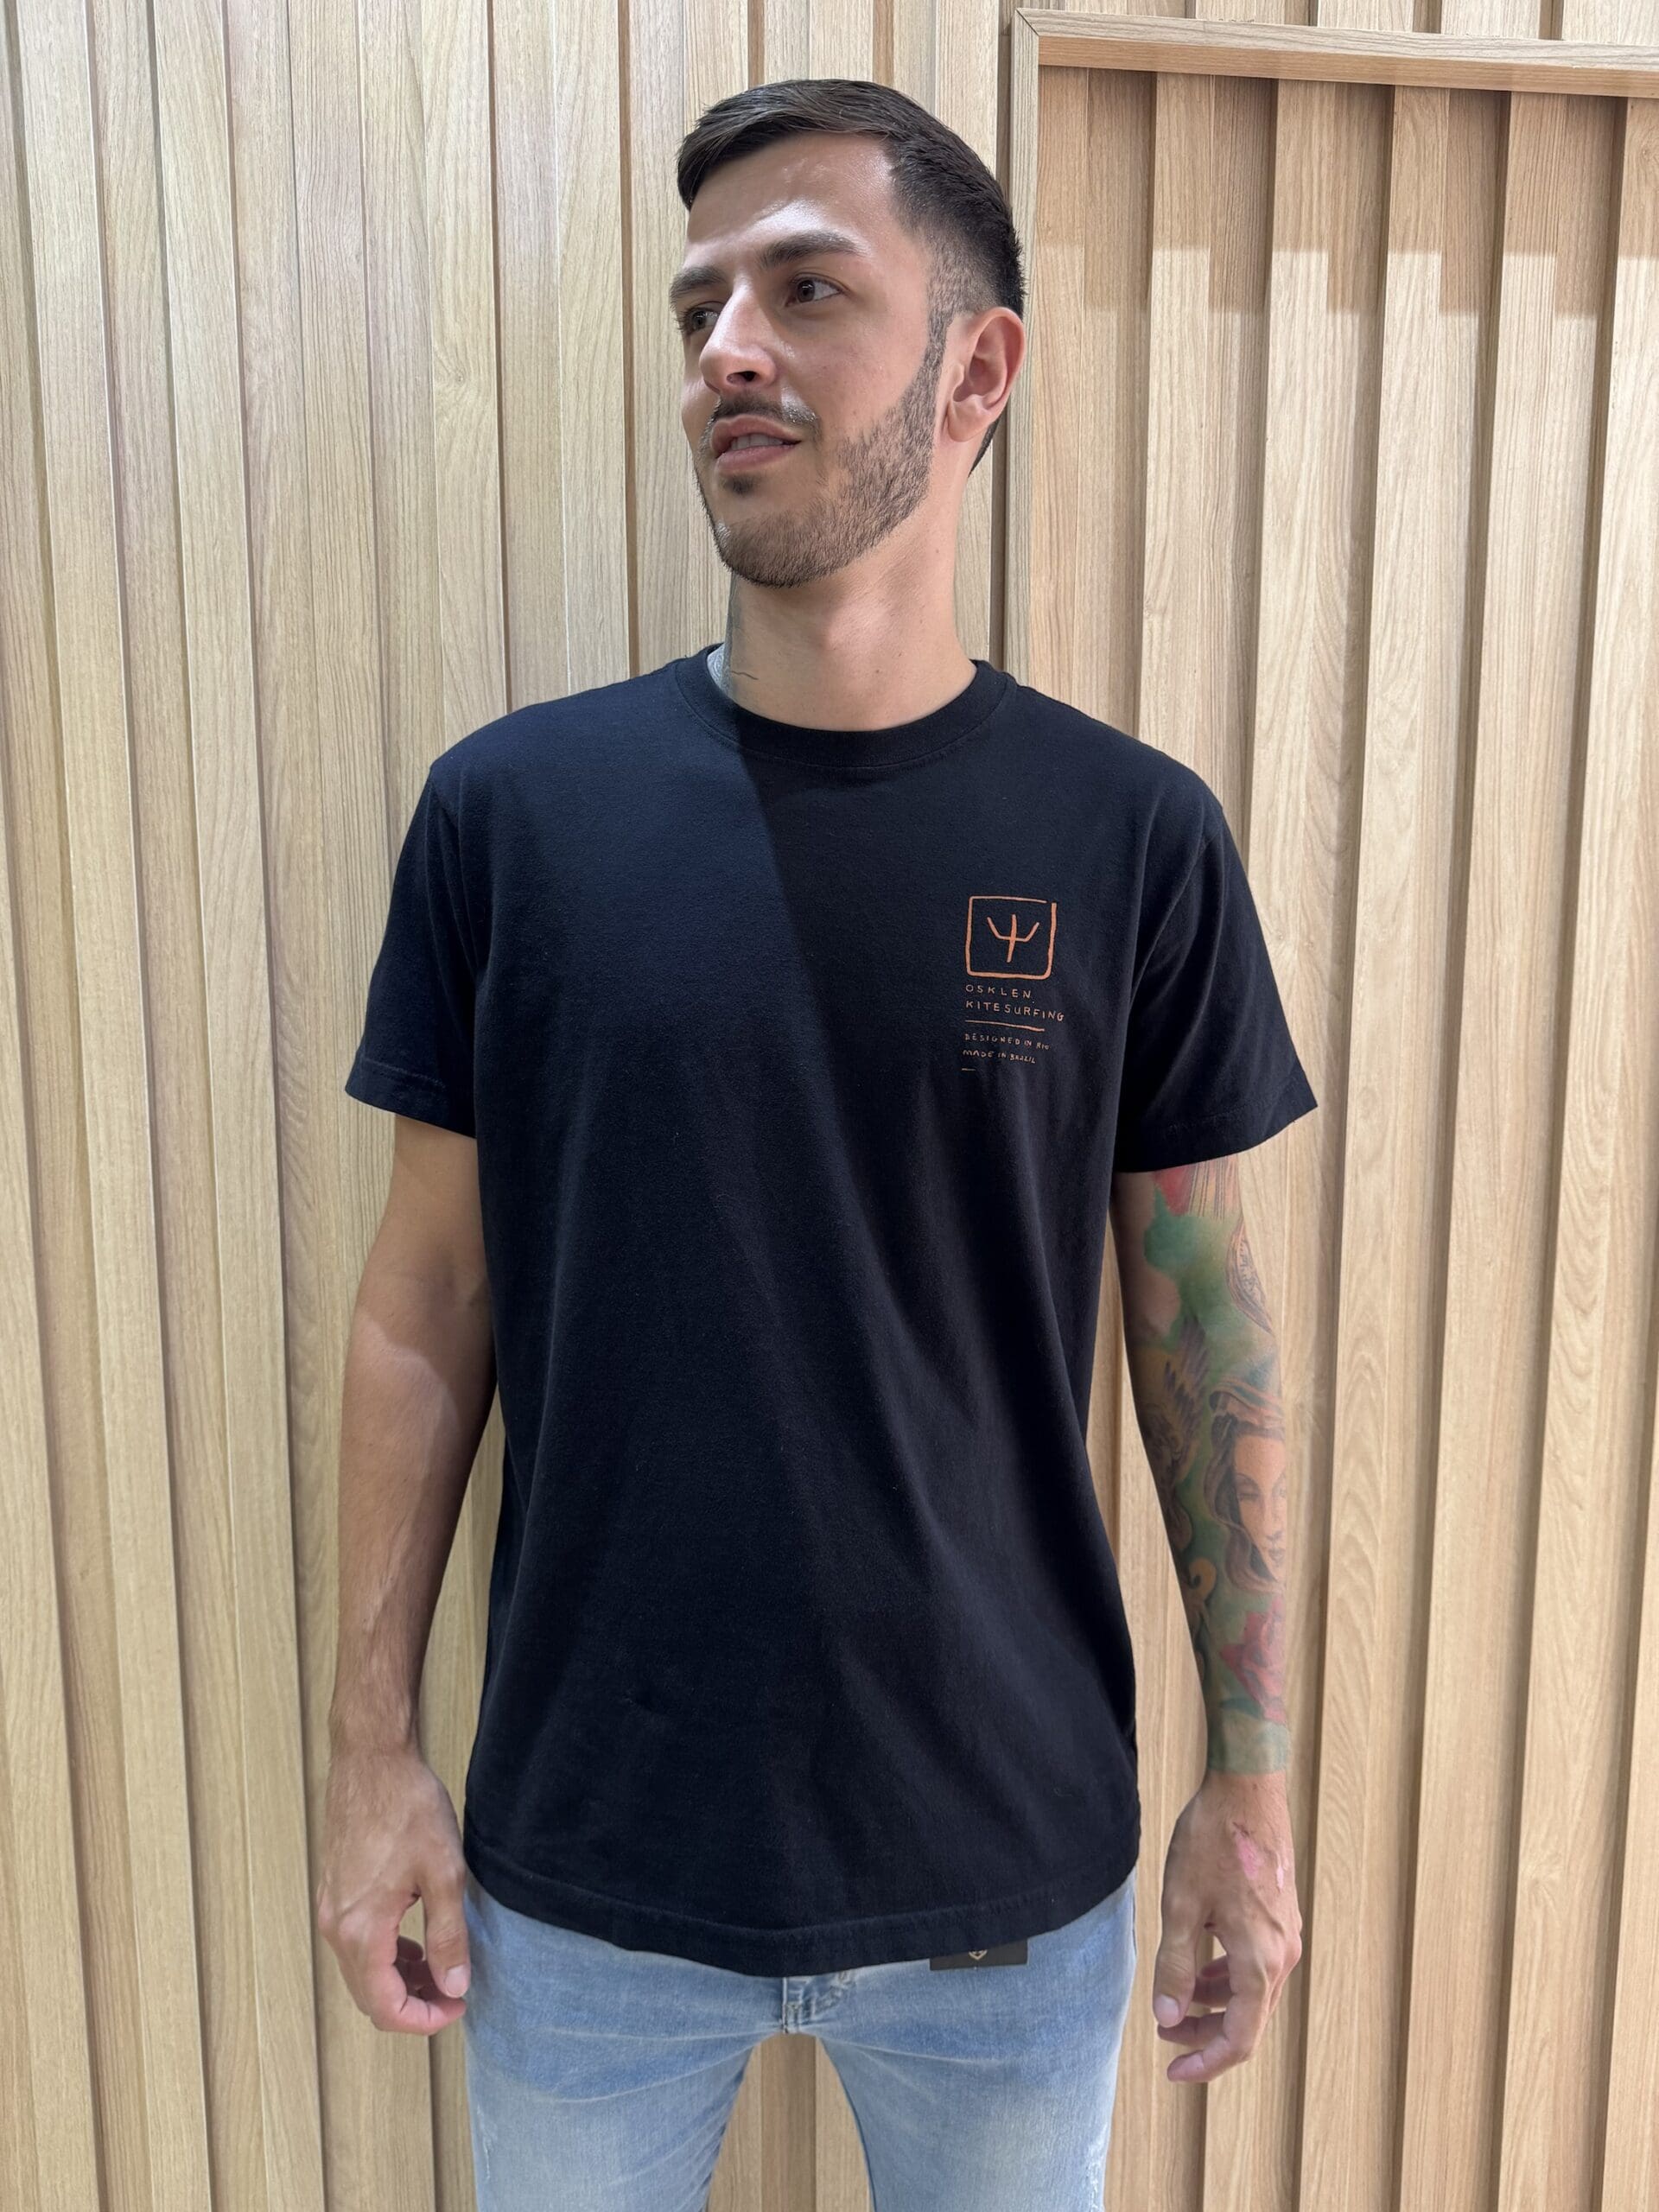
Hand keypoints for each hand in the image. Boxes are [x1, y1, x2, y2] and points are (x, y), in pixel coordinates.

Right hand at [316, 1741, 472, 2035]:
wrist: (372, 1759)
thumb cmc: (407, 1806)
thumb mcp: (444, 1872)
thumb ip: (448, 1936)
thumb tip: (455, 1987)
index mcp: (362, 1930)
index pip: (385, 2007)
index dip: (424, 2019)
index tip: (458, 2007)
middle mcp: (336, 1927)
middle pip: (369, 1997)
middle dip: (413, 2004)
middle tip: (454, 1992)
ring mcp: (331, 1909)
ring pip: (361, 1972)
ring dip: (398, 1980)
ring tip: (440, 1968)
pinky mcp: (333, 1892)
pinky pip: (356, 1944)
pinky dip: (385, 1955)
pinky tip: (415, 1939)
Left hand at [1150, 1768, 1301, 2084]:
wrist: (1248, 1787)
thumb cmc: (1213, 1840)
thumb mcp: (1180, 1906)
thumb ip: (1175, 1966)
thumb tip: (1167, 2016)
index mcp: (1259, 1961)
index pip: (1239, 2040)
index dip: (1205, 2063)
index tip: (1172, 2071)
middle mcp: (1281, 1955)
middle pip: (1248, 2021)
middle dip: (1205, 2036)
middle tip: (1164, 2033)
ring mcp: (1285, 1935)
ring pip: (1252, 1993)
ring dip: (1215, 2005)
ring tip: (1174, 1999)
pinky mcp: (1280, 1916)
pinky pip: (1256, 1965)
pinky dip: (1227, 1977)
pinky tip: (1199, 1963)